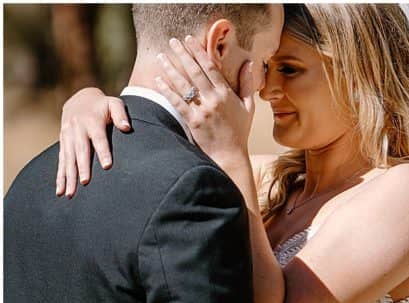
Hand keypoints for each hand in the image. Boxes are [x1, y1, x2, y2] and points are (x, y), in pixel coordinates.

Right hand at [56, 87, 131, 197]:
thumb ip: (120, 114)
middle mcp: (77, 129)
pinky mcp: (63, 143)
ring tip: (71, 193)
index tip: (107, 166)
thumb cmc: (103, 105)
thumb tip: (126, 127)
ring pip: (68, 159)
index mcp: (91, 121)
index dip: (103, 151)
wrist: (80, 99)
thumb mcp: (114, 103)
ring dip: (68, 176)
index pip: (98, 138)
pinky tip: (61, 190)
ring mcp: (68, 137)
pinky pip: (61, 161)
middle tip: (85, 183)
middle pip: (80, 151)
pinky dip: (60, 176)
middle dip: (82, 167)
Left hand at [153, 35, 256, 161]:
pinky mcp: (193, 121)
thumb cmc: (240, 132)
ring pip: (184, 85)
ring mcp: (203, 110)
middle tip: (173, 41)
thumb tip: (249, 63)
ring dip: (170, 69)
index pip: (211, 68)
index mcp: (226, 94)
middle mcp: (214, 100)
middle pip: (195, 72)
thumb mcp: (248, 107)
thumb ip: (246, 84)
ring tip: (161, 57)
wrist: (231, 156)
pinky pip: (177, 102)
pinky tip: (158, 80)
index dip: (199, 52)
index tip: (190, 39)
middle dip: (183, 54)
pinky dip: (167, 90)